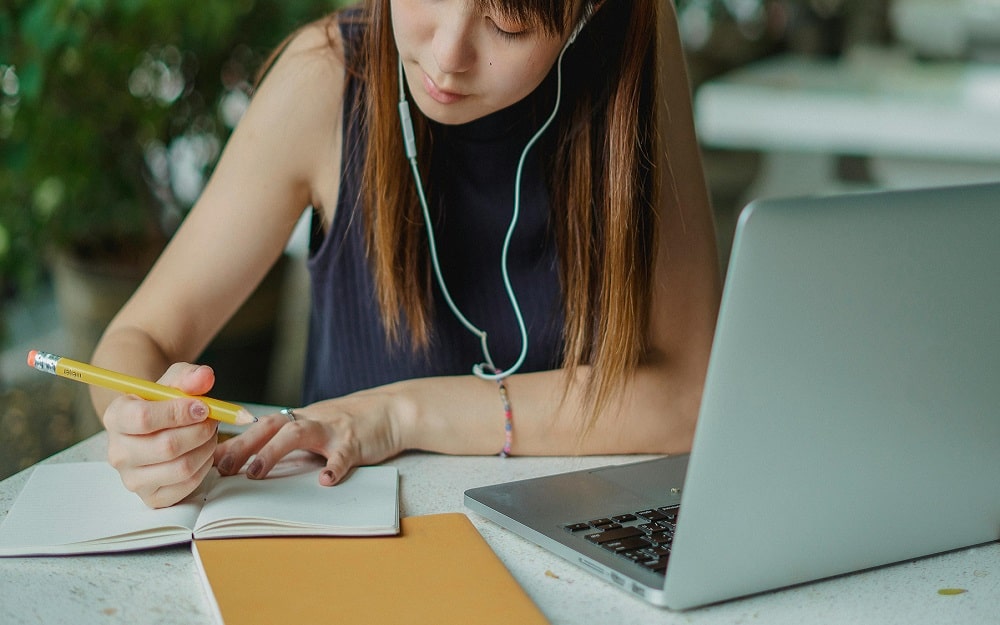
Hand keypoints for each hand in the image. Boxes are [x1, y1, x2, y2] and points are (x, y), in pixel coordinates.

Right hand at [103, 363, 219, 507]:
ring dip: (206, 449)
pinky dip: (204, 468)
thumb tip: (205, 377)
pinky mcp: (151, 497)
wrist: (155, 428)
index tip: (203, 407)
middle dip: (200, 431)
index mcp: (116, 417)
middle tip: (212, 421)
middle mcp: (118, 451)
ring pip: (181, 468)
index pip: (144, 418)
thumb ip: (189, 376)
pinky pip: (186, 486)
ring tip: (209, 435)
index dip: (180, 412)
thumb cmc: (163, 403)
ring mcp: (132, 478)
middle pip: (166, 446)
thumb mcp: (173, 383)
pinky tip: (203, 453)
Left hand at [215, 390, 404, 485]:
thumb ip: (294, 441)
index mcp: (301, 418)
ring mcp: (333, 429)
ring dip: (273, 452)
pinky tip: (326, 481)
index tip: (211, 460)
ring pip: (298, 434)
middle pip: (271, 426)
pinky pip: (343, 455)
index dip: (236, 441)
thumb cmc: (353, 424)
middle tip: (222, 469)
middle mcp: (312, 419)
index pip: (261, 426)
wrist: (394, 410)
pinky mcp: (356, 442)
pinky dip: (334, 467)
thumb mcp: (319, 427)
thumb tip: (257, 462)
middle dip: (244, 446)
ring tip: (256, 472)